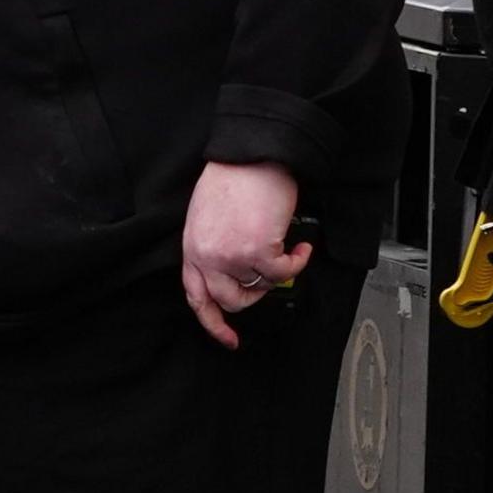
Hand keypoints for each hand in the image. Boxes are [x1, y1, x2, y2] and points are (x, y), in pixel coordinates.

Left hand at [181, 160, 309, 350]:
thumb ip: (212, 245)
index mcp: (193, 248)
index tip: (228, 338)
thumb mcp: (206, 215)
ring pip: (261, 287)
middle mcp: (208, 256)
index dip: (214, 323)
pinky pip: (284, 273)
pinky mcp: (259, 250)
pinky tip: (300, 249)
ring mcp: (232, 256)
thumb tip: (233, 269)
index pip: (198, 297)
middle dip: (254, 295)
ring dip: (278, 272)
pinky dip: (297, 262)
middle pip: (231, 301)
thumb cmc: (233, 176)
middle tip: (269, 279)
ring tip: (286, 251)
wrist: (253, 154)